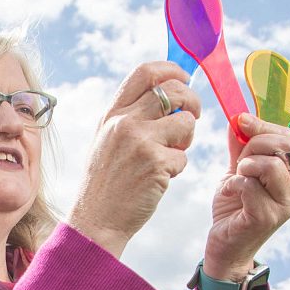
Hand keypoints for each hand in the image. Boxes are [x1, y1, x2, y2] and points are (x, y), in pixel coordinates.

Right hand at [67, 61, 203, 256]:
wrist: (96, 219)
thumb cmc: (106, 181)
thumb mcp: (107, 139)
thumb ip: (131, 116)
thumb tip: (168, 93)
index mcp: (113, 113)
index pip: (146, 72)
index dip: (172, 70)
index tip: (184, 78)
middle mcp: (125, 122)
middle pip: (175, 91)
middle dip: (193, 102)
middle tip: (193, 116)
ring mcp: (141, 141)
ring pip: (187, 122)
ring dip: (186, 139)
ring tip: (169, 154)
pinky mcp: (156, 163)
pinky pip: (184, 156)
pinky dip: (177, 168)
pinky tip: (159, 178)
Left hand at [203, 113, 289, 282]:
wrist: (226, 246)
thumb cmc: (236, 208)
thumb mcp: (239, 171)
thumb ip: (242, 147)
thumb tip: (239, 119)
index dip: (264, 127)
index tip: (242, 122)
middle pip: (284, 147)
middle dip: (254, 145)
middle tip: (239, 161)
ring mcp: (286, 205)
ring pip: (270, 165)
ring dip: (245, 166)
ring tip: (236, 178)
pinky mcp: (268, 217)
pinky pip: (250, 185)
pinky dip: (234, 184)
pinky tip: (230, 193)